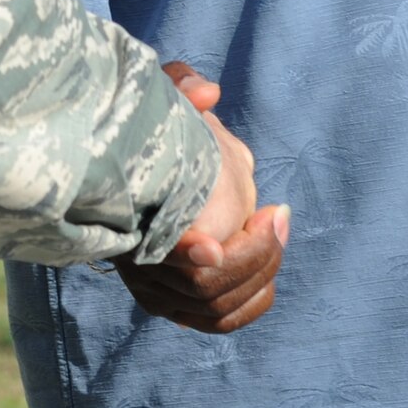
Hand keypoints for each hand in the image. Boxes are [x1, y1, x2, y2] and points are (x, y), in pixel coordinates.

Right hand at [113, 63, 288, 334]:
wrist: (145, 167)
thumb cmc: (157, 128)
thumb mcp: (162, 97)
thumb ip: (181, 87)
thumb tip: (207, 94)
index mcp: (131, 214)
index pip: (155, 246)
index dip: (185, 251)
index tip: (213, 246)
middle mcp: (138, 262)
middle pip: (201, 285)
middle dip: (251, 253)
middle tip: (276, 214)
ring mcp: (156, 289)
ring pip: (216, 307)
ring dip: (259, 272)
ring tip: (276, 227)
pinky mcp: (176, 305)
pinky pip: (220, 320)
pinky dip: (253, 300)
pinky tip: (270, 270)